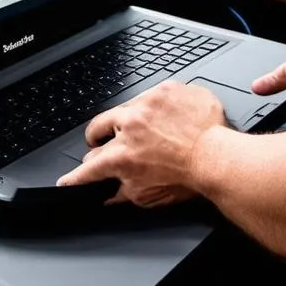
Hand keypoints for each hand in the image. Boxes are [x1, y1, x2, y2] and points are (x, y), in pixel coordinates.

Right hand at [56, 81, 226, 206]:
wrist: (218, 156)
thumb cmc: (190, 177)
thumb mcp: (150, 196)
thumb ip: (123, 194)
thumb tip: (108, 196)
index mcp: (122, 156)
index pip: (88, 168)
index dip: (75, 177)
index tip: (67, 181)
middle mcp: (130, 126)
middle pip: (97, 128)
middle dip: (96, 138)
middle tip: (102, 144)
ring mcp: (147, 104)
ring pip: (123, 108)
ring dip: (128, 120)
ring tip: (144, 130)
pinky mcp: (166, 89)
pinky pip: (151, 96)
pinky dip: (155, 107)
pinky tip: (165, 117)